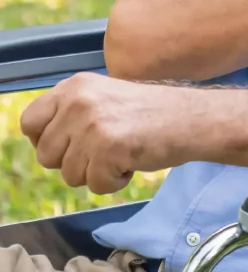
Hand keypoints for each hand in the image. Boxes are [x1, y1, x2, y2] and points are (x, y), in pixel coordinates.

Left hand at [20, 74, 185, 194]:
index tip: (71, 144)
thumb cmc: (153, 113)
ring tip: (124, 152)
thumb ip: (72, 114)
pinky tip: (133, 161)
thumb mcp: (105, 98)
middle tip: (106, 149)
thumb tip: (42, 143)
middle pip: (46, 155)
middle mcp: (79, 101)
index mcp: (75, 86)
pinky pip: (96, 185)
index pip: (29, 122)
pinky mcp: (108, 147)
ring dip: (97, 173)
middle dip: (74, 162)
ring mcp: (92, 124)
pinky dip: (115, 182)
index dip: (47, 140)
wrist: (194, 117)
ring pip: (69, 175)